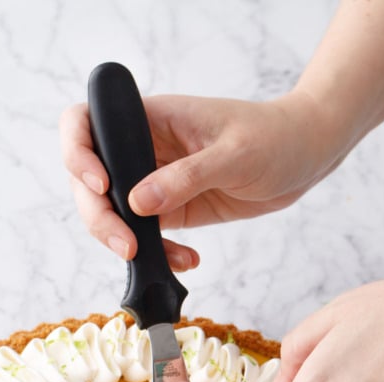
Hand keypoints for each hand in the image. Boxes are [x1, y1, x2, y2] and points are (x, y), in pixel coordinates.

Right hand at [59, 90, 333, 271]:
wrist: (306, 155)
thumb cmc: (274, 137)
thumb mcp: (234, 153)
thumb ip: (186, 177)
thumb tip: (137, 203)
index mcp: (150, 118)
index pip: (85, 123)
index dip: (77, 154)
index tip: (100, 185)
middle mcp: (142, 149)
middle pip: (89, 181)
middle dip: (99, 217)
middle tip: (128, 247)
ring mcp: (153, 182)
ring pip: (112, 214)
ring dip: (124, 242)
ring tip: (158, 260)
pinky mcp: (171, 210)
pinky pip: (146, 237)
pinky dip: (157, 255)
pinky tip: (187, 261)